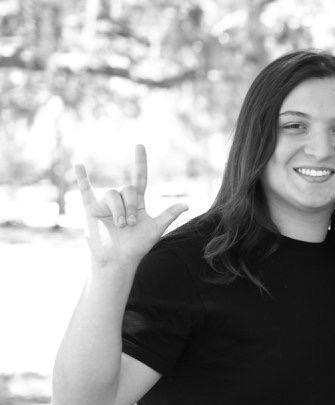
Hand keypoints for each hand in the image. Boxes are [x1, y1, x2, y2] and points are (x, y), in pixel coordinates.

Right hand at [75, 145, 187, 269]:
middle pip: (127, 189)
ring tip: (119, 225)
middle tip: (129, 224)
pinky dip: (81, 178)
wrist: (117, 259)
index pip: (139, 178)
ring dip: (117, 209)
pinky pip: (84, 190)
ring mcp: (105, 204)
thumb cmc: (137, 246)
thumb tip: (187, 204)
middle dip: (130, 206)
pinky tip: (78, 164)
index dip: (139, 162)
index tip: (139, 145)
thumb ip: (168, 215)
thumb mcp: (155, 229)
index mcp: (137, 202)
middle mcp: (121, 200)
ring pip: (112, 194)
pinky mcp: (90, 209)